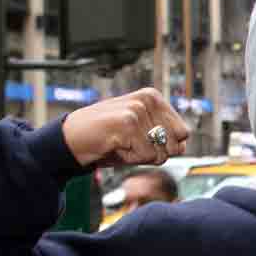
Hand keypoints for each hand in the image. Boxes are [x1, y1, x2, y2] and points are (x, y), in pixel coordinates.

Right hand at [61, 87, 189, 167]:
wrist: (71, 140)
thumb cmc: (106, 138)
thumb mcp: (139, 133)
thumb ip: (163, 136)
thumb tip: (184, 145)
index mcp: (154, 97)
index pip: (183, 133)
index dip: (164, 146)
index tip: (140, 139)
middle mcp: (148, 99)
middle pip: (175, 145)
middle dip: (155, 153)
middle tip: (130, 143)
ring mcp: (138, 109)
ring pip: (159, 153)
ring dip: (140, 156)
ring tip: (121, 143)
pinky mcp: (128, 123)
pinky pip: (144, 156)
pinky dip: (130, 158)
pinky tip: (114, 146)